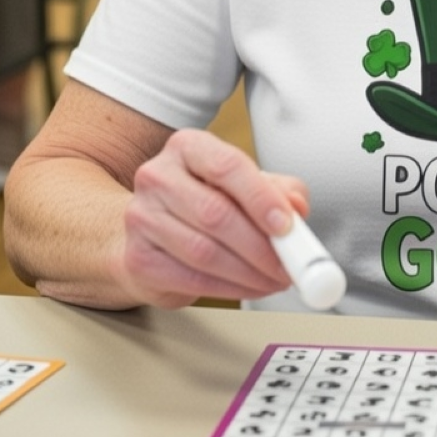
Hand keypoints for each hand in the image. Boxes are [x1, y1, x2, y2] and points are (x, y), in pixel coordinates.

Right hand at [118, 128, 310, 308]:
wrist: (150, 232)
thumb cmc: (203, 201)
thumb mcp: (246, 184)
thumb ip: (278, 189)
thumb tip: (297, 207)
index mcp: (189, 147)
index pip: (227, 166)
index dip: (261, 198)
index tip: (287, 226)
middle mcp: (158, 176)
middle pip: (216, 213)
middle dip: (261, 246)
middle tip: (289, 264)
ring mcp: (142, 217)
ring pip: (204, 251)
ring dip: (250, 273)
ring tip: (275, 278)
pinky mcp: (139, 258)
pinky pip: (192, 280)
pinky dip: (231, 289)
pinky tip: (250, 287)